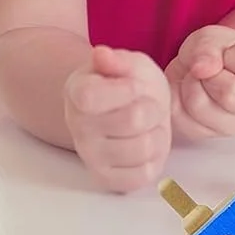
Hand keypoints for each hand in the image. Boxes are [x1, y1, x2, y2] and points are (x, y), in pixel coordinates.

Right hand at [63, 45, 172, 192]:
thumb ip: (116, 60)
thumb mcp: (128, 63)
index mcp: (77, 93)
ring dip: (157, 132)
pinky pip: (145, 175)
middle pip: (134, 120)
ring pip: (145, 147)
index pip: (92, 96)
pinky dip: (155, 158)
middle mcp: (78, 128)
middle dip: (152, 108)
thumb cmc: (127, 83)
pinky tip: (145, 143)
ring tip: (147, 125)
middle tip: (146, 105)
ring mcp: (91, 157)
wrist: (126, 110)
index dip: (126, 89)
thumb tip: (101, 55)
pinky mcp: (109, 180)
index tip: (135, 86)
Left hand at [165, 24, 234, 141]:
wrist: (205, 72)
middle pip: (230, 94)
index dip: (232, 54)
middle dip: (209, 73)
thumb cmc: (218, 54)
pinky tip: (187, 90)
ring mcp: (231, 125)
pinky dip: (175, 95)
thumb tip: (202, 68)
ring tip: (196, 79)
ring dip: (189, 84)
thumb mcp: (214, 38)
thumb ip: (209, 47)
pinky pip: (178, 113)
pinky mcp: (202, 133)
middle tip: (208, 69)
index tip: (228, 53)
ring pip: (199, 105)